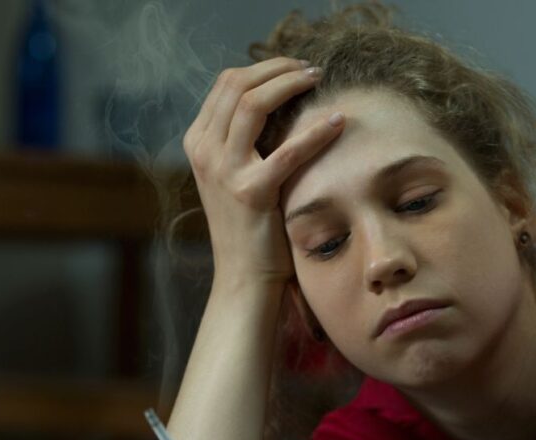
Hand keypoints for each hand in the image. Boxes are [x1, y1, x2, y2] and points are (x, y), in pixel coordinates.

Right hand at [183, 57, 345, 285]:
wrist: (244, 276)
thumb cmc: (249, 225)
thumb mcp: (235, 173)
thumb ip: (244, 139)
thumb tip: (278, 99)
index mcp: (198, 142)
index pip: (226, 83)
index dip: (263, 67)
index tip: (294, 68)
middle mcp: (204, 152)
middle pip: (237, 85)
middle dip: (278, 69)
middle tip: (311, 69)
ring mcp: (223, 171)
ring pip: (252, 103)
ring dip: (290, 84)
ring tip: (318, 81)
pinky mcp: (250, 192)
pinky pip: (287, 150)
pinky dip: (316, 131)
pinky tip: (337, 122)